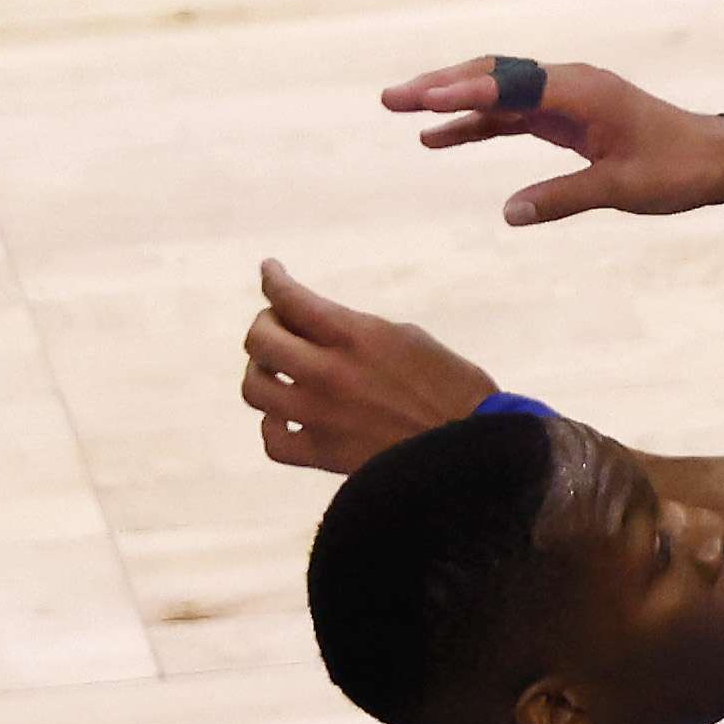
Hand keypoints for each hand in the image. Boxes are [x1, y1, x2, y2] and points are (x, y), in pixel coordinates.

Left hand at [244, 260, 494, 473]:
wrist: (470, 447)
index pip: (291, 298)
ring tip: (278, 371)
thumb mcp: (410, 338)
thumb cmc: (453, 387)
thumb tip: (317, 326)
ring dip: (261, 372)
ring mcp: (320, 415)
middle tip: (278, 326)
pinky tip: (286, 415)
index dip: (273, 279)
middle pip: (259, 340)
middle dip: (265, 325)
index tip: (269, 270)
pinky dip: (273, 424)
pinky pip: (271, 439)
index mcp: (357, 337)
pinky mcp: (322, 453)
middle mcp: (330, 373)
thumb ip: (357, 330)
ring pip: (254, 388)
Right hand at [373, 55, 723, 225]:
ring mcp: (567, 98)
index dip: (467, 94)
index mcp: (584, 92)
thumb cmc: (678, 169)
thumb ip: (565, 197)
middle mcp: (571, 85)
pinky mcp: (567, 116)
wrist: (717, 158)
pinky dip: (476, 123)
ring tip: (401, 110)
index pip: (513, 86)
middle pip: (495, 77)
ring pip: (498, 93)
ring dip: (452, 101)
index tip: (424, 100)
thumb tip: (510, 213)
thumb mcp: (622, 188)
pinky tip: (438, 137)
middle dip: (443, 85)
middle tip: (392, 98)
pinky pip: (512, 114)